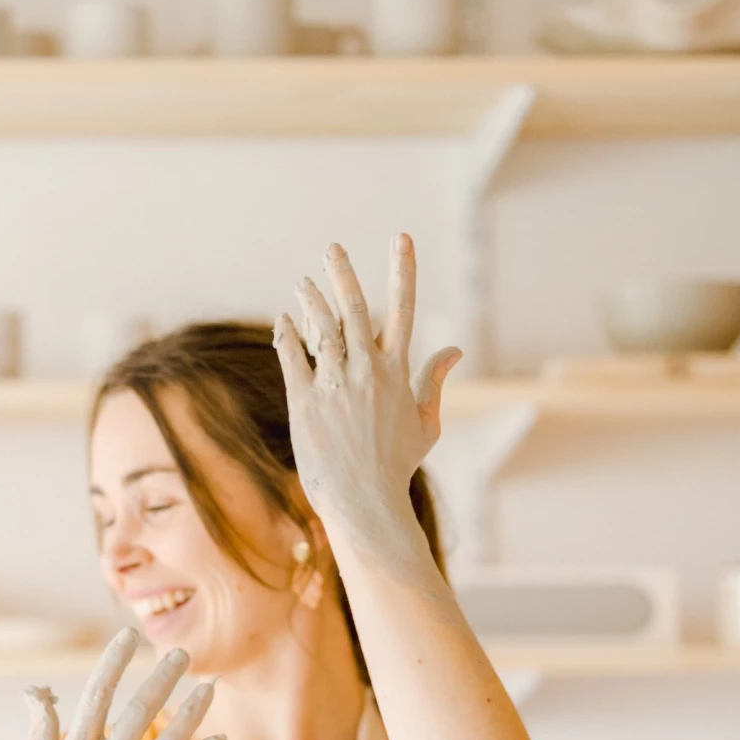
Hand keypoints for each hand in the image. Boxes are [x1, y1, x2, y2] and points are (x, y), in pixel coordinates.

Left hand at [272, 234, 461, 562]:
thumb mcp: (426, 424)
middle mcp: (367, 372)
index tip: (400, 238)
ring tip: (303, 282)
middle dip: (343, 275)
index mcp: (398, 373)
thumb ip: (435, 381)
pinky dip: (288, 334)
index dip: (402, 270)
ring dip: (311, 300)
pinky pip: (293, 357)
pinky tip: (284, 319)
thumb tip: (455, 349)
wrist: (364, 502)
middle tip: (333, 249)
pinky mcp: (305, 402)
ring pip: (321, 329)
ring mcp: (335, 386)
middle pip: (354, 310)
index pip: (402, 310)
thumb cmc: (397, 466)